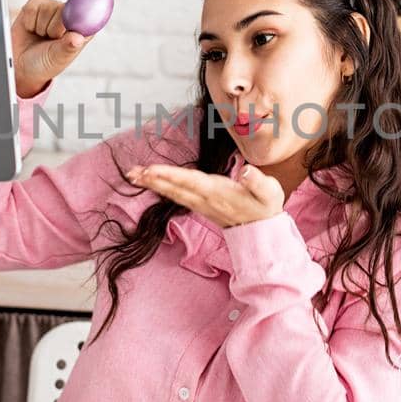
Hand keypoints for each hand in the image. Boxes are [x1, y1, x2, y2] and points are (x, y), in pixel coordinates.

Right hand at [10, 0, 111, 98]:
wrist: (20, 65)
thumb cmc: (44, 63)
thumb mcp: (58, 59)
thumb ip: (67, 48)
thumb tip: (76, 37)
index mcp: (83, 28)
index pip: (96, 7)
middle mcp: (70, 15)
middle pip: (69, 8)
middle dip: (59, 26)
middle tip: (52, 39)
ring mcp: (52, 8)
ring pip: (50, 10)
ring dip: (43, 28)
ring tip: (41, 36)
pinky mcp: (36, 5)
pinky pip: (33, 10)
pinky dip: (30, 22)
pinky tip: (31, 29)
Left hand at [124, 161, 283, 228]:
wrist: (262, 232)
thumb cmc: (265, 207)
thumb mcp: (269, 192)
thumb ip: (258, 181)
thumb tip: (247, 171)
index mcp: (218, 192)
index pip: (189, 181)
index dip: (170, 174)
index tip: (151, 169)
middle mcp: (205, 199)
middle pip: (174, 188)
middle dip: (153, 179)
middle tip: (131, 172)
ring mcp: (201, 204)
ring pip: (172, 193)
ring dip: (153, 183)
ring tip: (134, 176)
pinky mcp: (200, 205)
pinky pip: (177, 196)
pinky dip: (162, 188)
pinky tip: (152, 183)